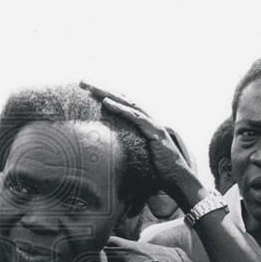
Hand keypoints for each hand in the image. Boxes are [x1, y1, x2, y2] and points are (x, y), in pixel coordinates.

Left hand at [80, 81, 201, 209]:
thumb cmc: (158, 173)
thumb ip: (127, 152)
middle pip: (123, 100)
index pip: (123, 107)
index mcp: (144, 126)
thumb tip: (107, 157)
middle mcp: (148, 121)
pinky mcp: (155, 132)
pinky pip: (135, 117)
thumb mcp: (138, 159)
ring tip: (91, 87)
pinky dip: (121, 108)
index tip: (88, 91)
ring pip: (128, 104)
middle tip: (83, 82)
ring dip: (108, 94)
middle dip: (102, 90)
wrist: (177, 179)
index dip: (107, 97)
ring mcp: (153, 125)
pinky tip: (107, 102)